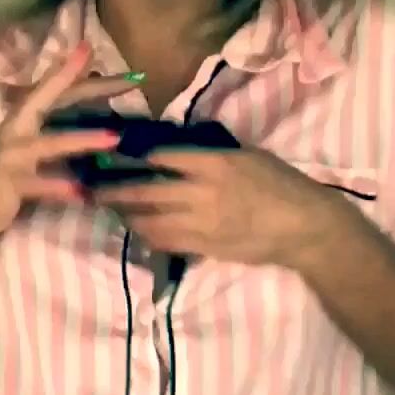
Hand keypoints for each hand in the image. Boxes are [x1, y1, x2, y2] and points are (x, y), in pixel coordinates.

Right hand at [0, 42, 140, 242]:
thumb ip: (57, 123)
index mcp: (22, 115)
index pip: (53, 86)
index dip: (73, 67)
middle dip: (88, 88)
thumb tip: (93, 99)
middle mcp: (16, 128)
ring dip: (83, 139)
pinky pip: (41, 185)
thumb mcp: (32, 143)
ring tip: (114, 139)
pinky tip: (84, 192)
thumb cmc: (8, 173)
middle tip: (126, 82)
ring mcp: (11, 154)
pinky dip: (62, 188)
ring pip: (51, 143)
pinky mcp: (10, 183)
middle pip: (51, 99)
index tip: (93, 47)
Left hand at [87, 144, 341, 271]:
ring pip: (149, 220)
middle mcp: (202, 193)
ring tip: (110, 208)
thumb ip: (209, 152)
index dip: (131, 153)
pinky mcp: (203, 248)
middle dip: (114, 189)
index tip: (110, 149)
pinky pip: (165, 242)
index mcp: (214, 163)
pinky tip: (137, 229)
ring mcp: (201, 224)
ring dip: (125, 214)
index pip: (160, 155)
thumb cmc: (279, 183)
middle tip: (92, 185)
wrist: (302, 226)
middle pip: (145, 190)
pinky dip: (147, 234)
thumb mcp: (245, 155)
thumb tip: (175, 147)